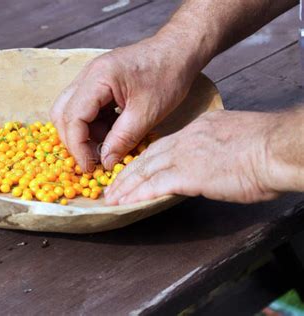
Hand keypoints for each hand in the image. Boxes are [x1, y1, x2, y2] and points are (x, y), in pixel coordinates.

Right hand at [50, 37, 199, 171]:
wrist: (178, 51)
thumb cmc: (167, 76)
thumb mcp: (147, 113)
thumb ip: (123, 139)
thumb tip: (105, 162)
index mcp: (98, 78)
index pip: (73, 117)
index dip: (77, 146)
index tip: (89, 167)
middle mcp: (88, 75)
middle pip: (62, 113)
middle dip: (74, 141)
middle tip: (93, 159)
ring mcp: (90, 78)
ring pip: (70, 111)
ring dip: (83, 133)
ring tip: (107, 145)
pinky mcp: (97, 83)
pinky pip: (84, 108)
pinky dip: (93, 125)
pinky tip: (112, 133)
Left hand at [105, 110, 281, 203]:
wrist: (276, 149)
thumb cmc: (266, 146)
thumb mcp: (236, 138)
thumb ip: (217, 148)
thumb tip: (212, 160)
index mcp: (198, 128)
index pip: (162, 145)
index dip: (144, 159)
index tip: (132, 169)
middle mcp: (186, 139)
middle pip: (147, 157)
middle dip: (127, 173)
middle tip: (112, 186)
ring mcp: (185, 156)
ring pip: (145, 171)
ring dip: (126, 187)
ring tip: (112, 198)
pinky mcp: (188, 174)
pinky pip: (155, 185)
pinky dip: (138, 195)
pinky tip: (126, 203)